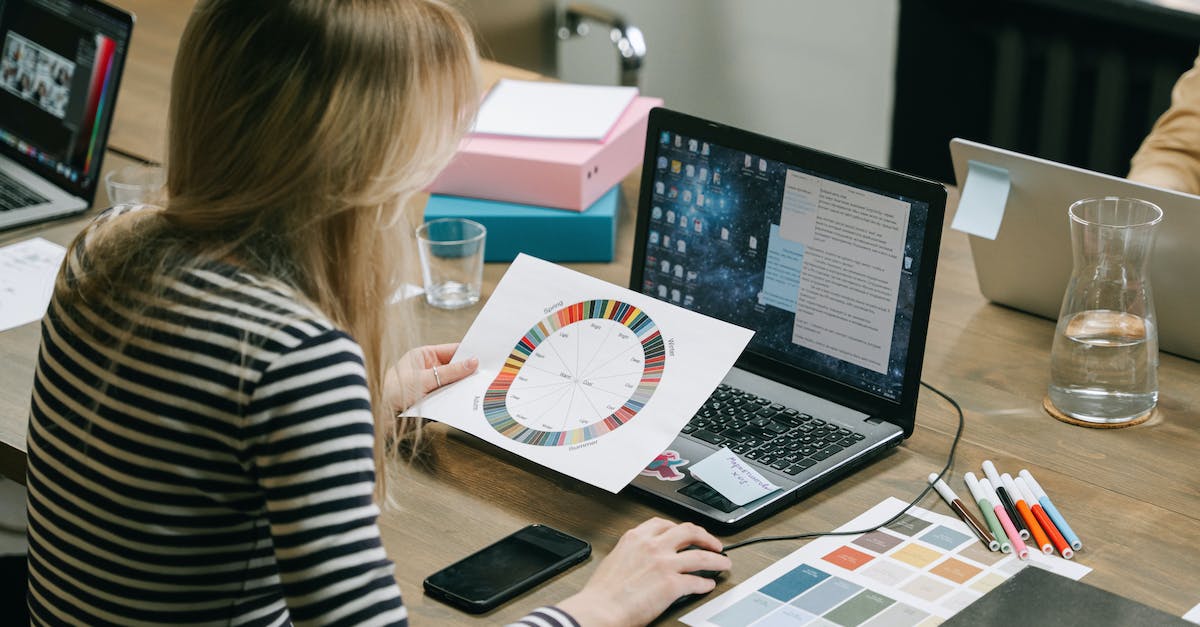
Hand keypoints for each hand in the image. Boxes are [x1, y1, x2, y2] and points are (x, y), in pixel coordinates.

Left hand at [384, 343, 477, 412]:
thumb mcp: (423, 379)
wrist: (381, 418)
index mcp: (423, 356)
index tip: (486, 355)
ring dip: (465, 386)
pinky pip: (451, 397)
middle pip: (455, 367)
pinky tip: (470, 400)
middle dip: (469, 371)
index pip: (451, 350)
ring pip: (455, 383)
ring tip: (482, 387)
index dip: (468, 352)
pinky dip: (459, 398)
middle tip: (488, 373)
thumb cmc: (392, 393)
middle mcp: (428, 369)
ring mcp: (432, 385)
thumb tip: (472, 362)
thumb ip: (449, 372)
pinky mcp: (434, 400)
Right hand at [557, 518, 730, 626]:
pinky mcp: (672, 585)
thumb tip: (644, 557)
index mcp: (636, 538)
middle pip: (689, 532)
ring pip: (701, 556)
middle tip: (714, 544)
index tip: (687, 532)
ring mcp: (664, 564)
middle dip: (706, 536)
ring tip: (724, 563)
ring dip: (716, 560)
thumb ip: (633, 552)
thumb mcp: (616, 558)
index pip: (664, 523)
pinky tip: (708, 585)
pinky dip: (706, 583)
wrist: (600, 610)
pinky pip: (697, 581)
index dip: (680, 527)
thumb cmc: (602, 592)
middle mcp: (652, 546)